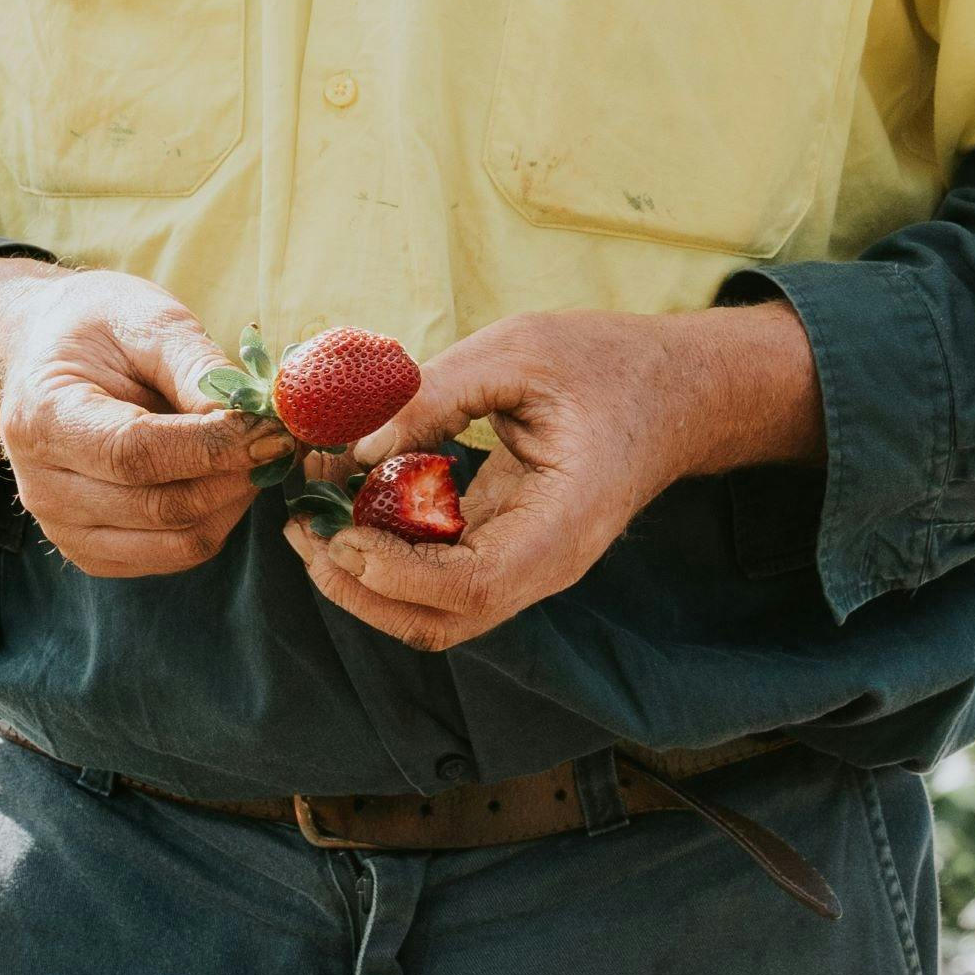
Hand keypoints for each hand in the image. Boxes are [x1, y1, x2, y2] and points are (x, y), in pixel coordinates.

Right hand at [0, 258, 277, 576]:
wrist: (47, 352)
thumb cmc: (99, 328)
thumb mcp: (148, 320)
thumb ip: (197, 368)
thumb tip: (252, 421)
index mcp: (44, 418)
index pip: (136, 453)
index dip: (213, 447)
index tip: (272, 429)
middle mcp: (42, 486)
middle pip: (160, 506)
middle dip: (237, 475)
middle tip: (284, 439)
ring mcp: (63, 528)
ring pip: (177, 541)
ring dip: (234, 501)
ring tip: (258, 454)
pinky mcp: (92, 551)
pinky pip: (174, 555)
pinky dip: (216, 521)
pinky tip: (229, 477)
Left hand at [286, 301, 816, 652]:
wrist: (673, 390)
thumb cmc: (606, 364)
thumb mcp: (518, 354)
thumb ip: (434, 396)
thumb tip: (352, 444)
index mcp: (560, 527)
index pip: (469, 588)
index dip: (395, 571)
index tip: (342, 528)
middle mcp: (542, 565)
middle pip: (438, 621)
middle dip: (358, 588)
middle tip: (300, 528)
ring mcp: (526, 565)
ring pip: (432, 611)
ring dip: (365, 578)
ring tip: (311, 519)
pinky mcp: (507, 548)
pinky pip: (438, 573)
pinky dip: (388, 549)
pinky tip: (353, 501)